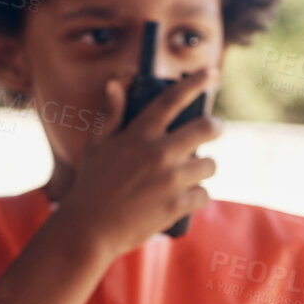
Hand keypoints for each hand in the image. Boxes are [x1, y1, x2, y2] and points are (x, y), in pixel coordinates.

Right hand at [53, 71, 218, 260]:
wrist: (88, 230)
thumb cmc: (90, 185)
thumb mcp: (96, 146)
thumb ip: (111, 114)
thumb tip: (116, 85)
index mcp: (139, 134)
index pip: (172, 100)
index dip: (195, 82)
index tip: (210, 72)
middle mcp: (159, 152)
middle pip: (207, 128)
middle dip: (215, 126)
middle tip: (214, 128)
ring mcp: (171, 179)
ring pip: (209, 165)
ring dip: (202, 168)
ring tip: (188, 175)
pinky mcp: (178, 205)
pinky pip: (204, 195)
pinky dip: (196, 197)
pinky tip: (183, 200)